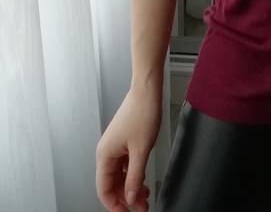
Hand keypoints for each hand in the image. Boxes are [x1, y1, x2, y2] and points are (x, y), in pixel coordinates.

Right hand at [96, 87, 161, 210]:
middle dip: (126, 197)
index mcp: (104, 154)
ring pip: (119, 174)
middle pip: (112, 183)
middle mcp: (107, 151)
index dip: (114, 205)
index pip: (103, 189)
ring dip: (131, 186)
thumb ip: (135, 177)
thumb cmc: (142, 112)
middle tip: (141, 206)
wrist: (147, 90)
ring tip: (144, 195)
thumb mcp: (141, 150)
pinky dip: (133, 174)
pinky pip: (125, 164)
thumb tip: (130, 197)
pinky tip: (143, 179)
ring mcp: (115, 146)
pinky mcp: (124, 141)